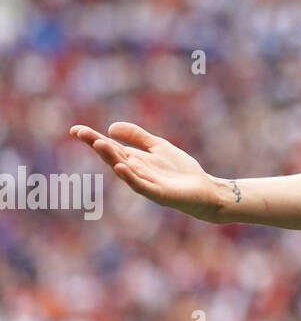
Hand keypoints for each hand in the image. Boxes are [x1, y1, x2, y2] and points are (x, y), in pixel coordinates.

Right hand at [71, 122, 224, 222]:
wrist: (204, 190)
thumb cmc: (179, 170)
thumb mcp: (158, 146)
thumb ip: (137, 136)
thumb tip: (110, 127)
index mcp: (134, 160)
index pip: (111, 147)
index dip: (94, 139)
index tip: (75, 129)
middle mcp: (135, 172)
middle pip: (113, 157)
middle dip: (98, 145)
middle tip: (81, 133)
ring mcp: (145, 183)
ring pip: (124, 170)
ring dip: (111, 157)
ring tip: (99, 143)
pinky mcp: (158, 193)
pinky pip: (140, 185)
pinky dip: (130, 177)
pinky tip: (121, 167)